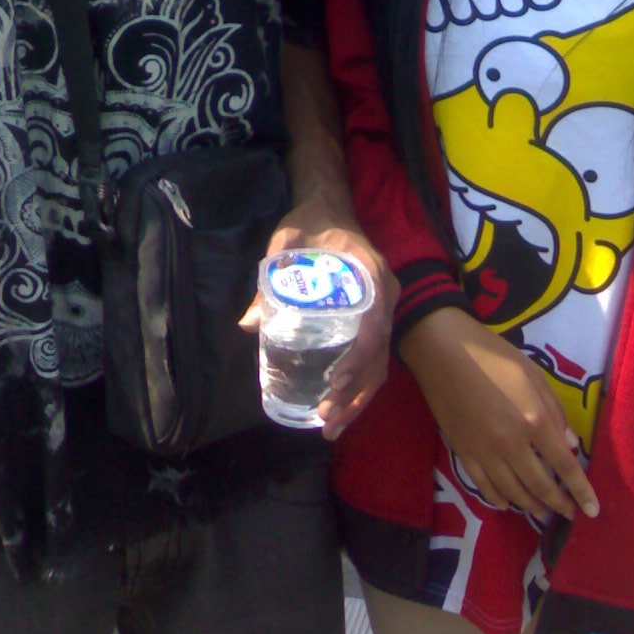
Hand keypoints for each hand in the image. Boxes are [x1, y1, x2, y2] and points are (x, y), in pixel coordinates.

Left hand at [242, 199, 396, 440]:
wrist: (329, 207)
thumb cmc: (310, 222)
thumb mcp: (286, 242)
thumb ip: (270, 279)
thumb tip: (248, 323)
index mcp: (370, 272)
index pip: (375, 323)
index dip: (359, 356)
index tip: (337, 381)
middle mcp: (385, 294)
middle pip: (379, 353)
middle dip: (356, 392)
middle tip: (327, 418)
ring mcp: (383, 309)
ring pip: (379, 363)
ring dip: (358, 399)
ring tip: (331, 427)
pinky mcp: (374, 320)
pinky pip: (373, 358)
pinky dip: (359, 386)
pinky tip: (339, 408)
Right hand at [400, 307, 598, 524]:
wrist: (442, 349)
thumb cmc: (491, 354)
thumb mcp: (532, 373)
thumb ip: (554, 409)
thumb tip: (569, 444)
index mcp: (533, 420)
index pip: (564, 465)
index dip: (581, 490)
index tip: (592, 510)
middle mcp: (511, 444)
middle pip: (540, 485)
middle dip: (559, 503)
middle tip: (569, 514)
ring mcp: (484, 452)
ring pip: (513, 492)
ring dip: (531, 506)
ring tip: (543, 513)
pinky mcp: (462, 452)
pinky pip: (483, 486)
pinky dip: (499, 499)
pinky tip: (508, 504)